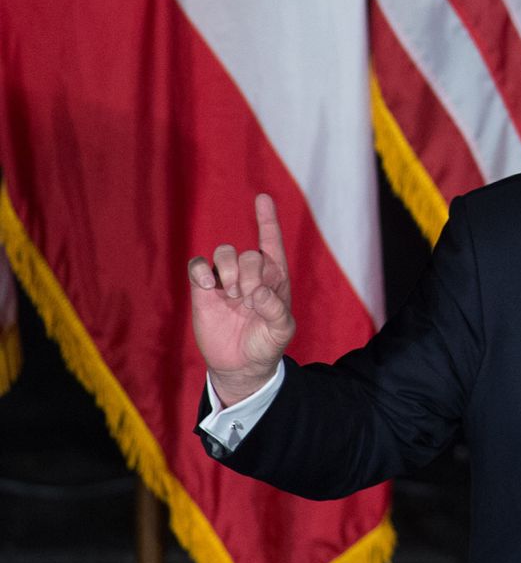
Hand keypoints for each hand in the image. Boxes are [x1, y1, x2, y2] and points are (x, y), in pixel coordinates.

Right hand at [188, 194, 295, 405]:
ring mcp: (225, 280)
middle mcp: (250, 274)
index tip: (262, 197)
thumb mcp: (282, 331)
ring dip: (229, 271)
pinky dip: (201, 271)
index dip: (267, 220)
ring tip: (233, 296)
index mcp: (274, 277)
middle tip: (248, 298)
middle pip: (248, 253)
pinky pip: (197, 266)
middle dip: (249, 273)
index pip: (272, 242)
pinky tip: (209, 286)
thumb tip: (257, 293)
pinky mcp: (203, 290)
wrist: (241, 365)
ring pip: (224, 253)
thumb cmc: (267, 344)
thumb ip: (276, 310)